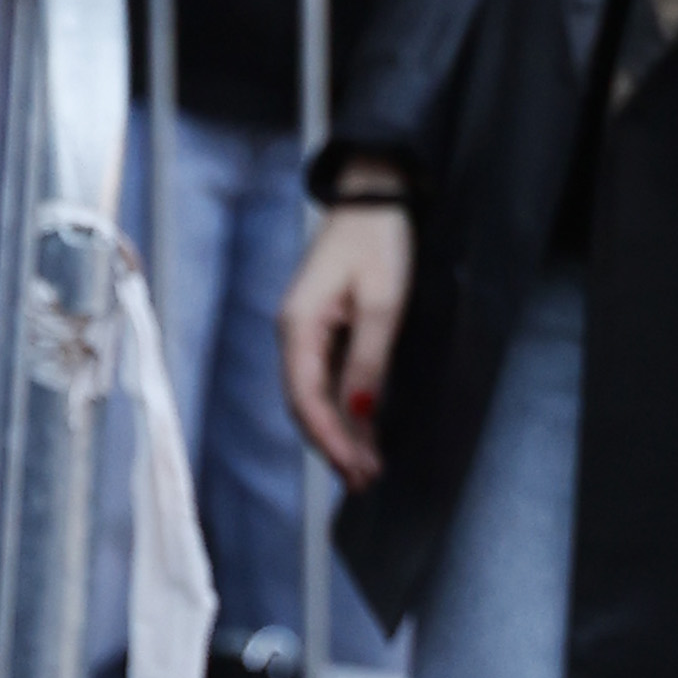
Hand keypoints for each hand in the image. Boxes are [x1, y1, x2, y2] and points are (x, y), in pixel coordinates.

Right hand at [278, 197, 413, 483]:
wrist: (374, 196)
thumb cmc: (377, 242)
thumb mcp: (382, 304)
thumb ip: (368, 362)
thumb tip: (359, 416)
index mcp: (298, 327)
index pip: (306, 398)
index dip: (328, 439)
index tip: (354, 469)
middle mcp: (295, 335)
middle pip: (306, 404)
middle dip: (333, 445)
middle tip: (364, 481)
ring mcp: (308, 333)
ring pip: (317, 396)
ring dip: (340, 432)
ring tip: (366, 469)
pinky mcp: (326, 329)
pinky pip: (329, 379)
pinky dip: (345, 409)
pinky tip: (363, 433)